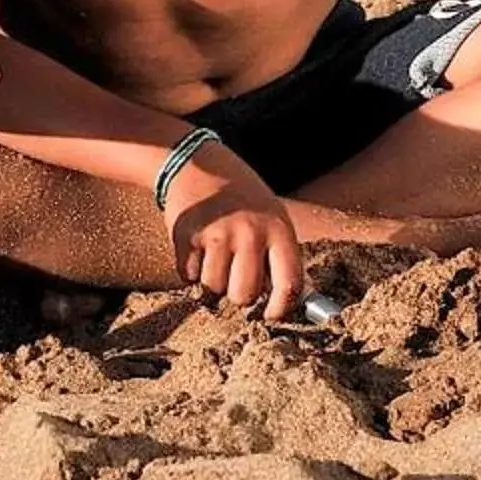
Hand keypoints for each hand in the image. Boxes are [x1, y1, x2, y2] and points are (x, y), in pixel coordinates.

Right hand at [161, 140, 302, 319]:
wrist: (199, 165)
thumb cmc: (244, 200)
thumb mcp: (273, 218)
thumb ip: (281, 257)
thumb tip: (294, 302)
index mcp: (279, 229)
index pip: (289, 285)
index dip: (280, 308)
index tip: (270, 314)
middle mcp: (250, 232)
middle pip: (244, 295)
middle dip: (239, 294)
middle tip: (236, 277)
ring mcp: (217, 233)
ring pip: (214, 289)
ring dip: (213, 282)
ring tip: (216, 258)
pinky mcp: (187, 235)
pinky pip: (188, 276)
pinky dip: (190, 271)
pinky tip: (197, 249)